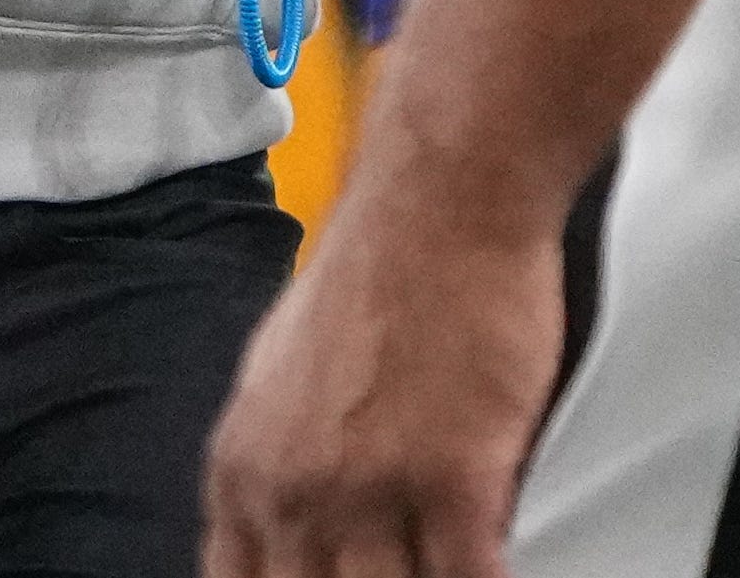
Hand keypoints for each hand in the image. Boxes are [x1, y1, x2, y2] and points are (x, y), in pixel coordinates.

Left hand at [201, 183, 562, 577]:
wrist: (443, 198)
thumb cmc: (378, 268)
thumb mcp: (277, 371)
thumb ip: (275, 461)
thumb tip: (282, 524)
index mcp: (244, 467)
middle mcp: (295, 489)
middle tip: (389, 571)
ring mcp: (372, 490)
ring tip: (436, 566)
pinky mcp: (455, 481)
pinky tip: (496, 571)